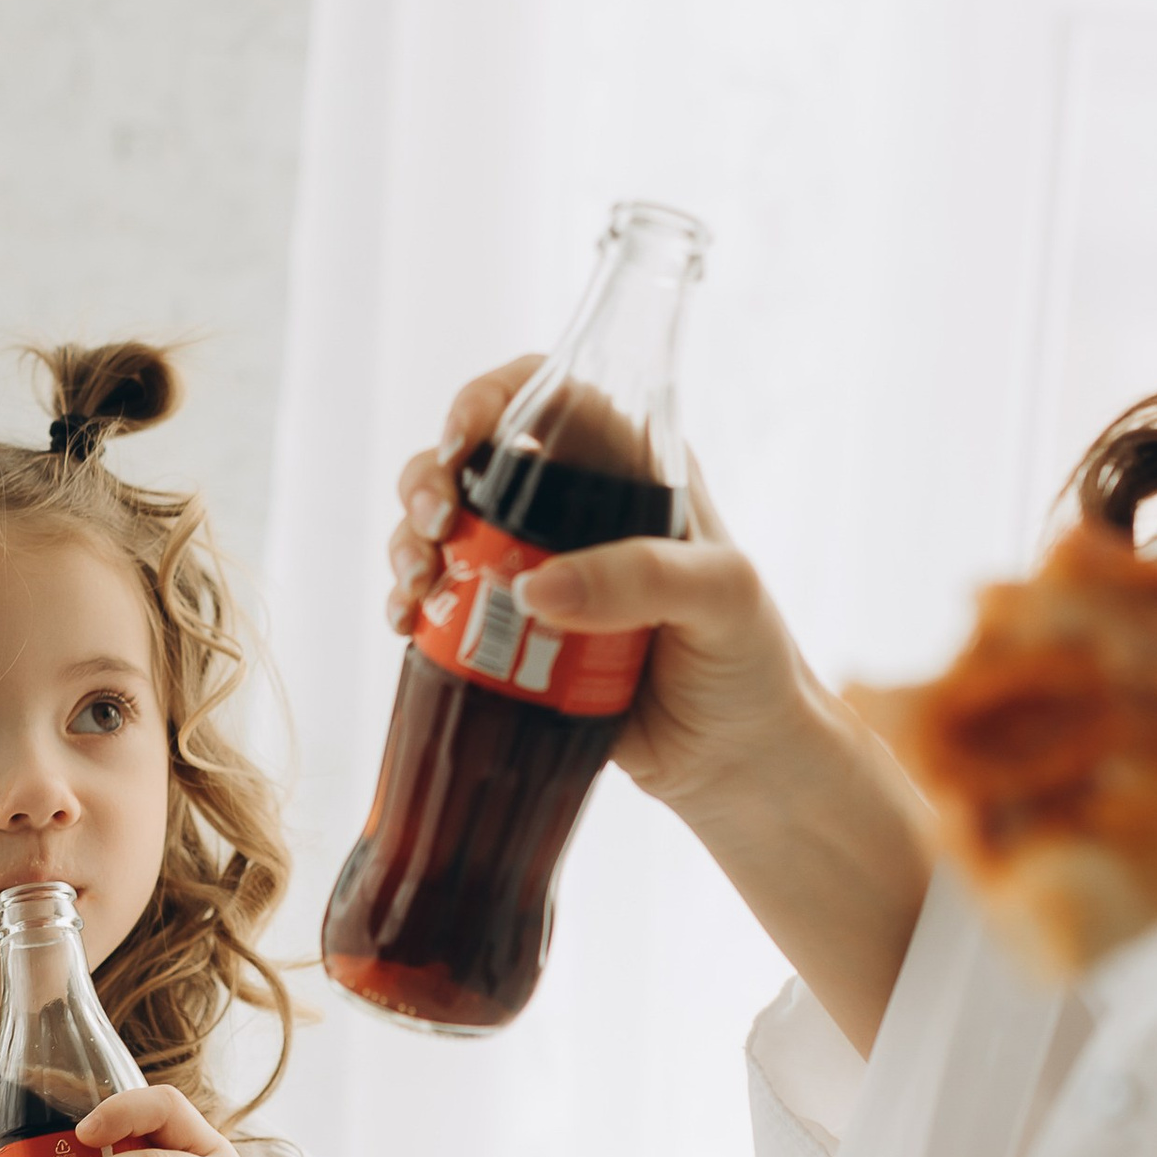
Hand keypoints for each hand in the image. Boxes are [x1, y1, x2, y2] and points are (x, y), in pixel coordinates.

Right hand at [388, 360, 931, 1045]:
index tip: (459, 437)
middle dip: (430, 478)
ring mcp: (536, 569)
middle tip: (434, 525)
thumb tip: (529, 587)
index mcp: (633, 469)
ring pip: (445, 526)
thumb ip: (640, 578)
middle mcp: (575, 508)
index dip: (490, 397)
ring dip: (411, 542)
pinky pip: (443, 600)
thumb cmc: (750, 664)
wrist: (737, 762)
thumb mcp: (720, 599)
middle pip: (474, 457)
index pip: (550, 394)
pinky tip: (406, 624)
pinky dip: (411, 603)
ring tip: (415, 585)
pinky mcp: (510, 633)